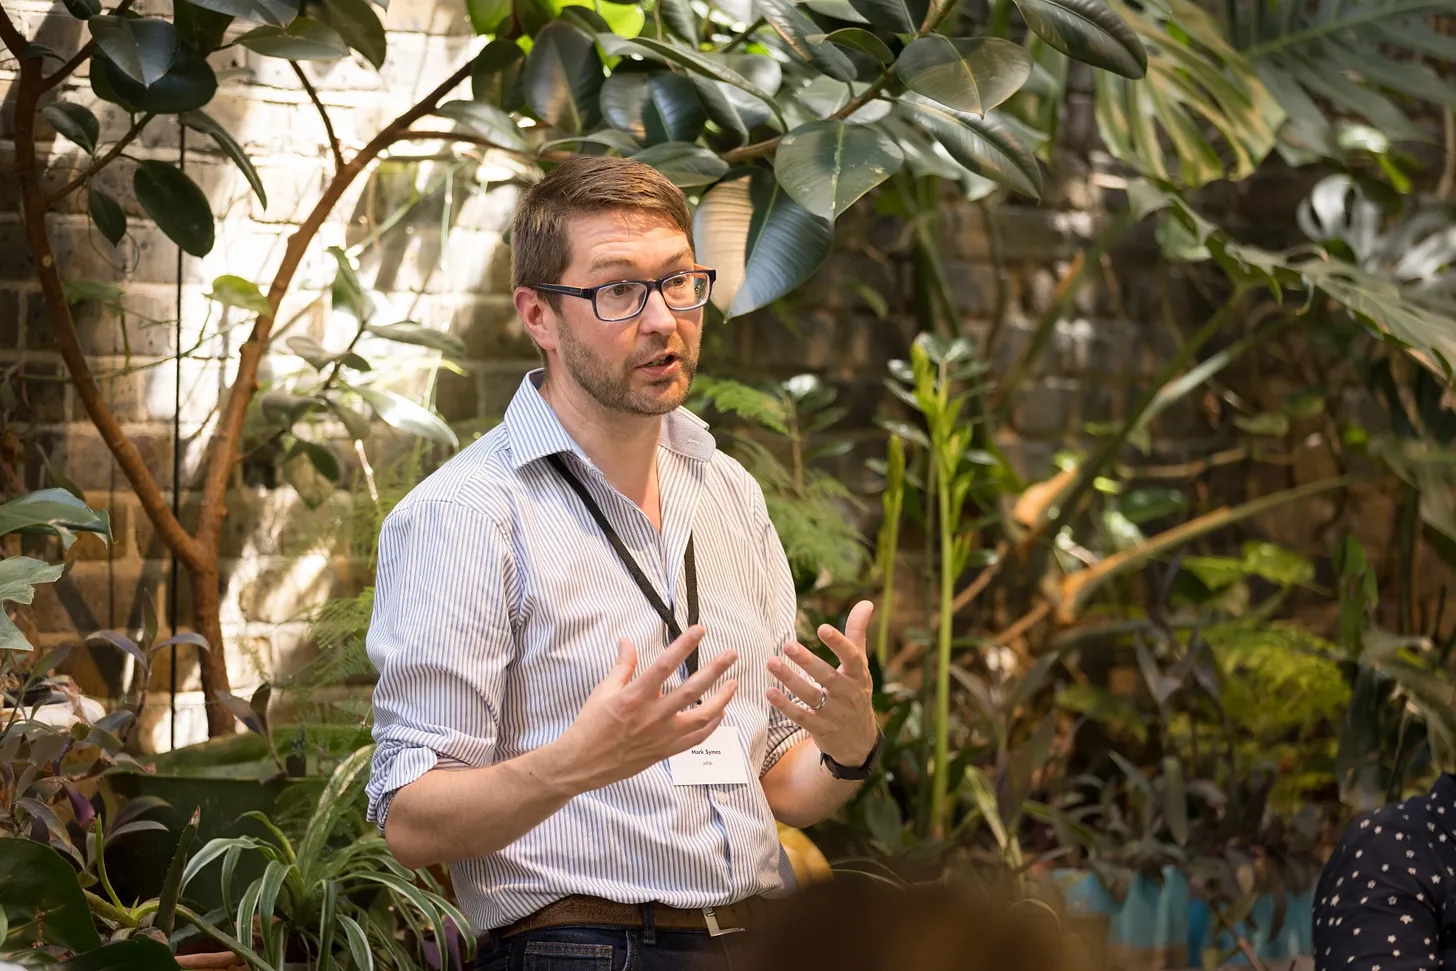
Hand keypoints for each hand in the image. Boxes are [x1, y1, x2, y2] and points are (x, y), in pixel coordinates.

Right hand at [553, 625, 737, 792]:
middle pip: (691, 690)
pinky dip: (712, 725)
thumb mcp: (603, 690)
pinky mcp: (665, 752)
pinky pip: (696, 739)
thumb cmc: (591, 724)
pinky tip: (720, 712)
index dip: (684, 645)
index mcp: (634, 697)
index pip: (664, 665)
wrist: (583, 763)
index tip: (700, 630)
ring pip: (701, 717)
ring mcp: (661, 736)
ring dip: (721, 699)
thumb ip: (622, 665)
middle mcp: (651, 716)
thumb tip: (628, 640)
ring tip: (733, 683)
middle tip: (731, 654)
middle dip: (715, 670)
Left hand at [766, 600, 877, 767]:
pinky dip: (785, 706)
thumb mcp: (859, 665)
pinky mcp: (821, 729)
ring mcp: (835, 714)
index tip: (822, 628)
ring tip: (771, 663)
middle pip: (828, 677)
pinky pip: (802, 717)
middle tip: (787, 644)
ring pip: (811, 696)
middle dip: (808, 662)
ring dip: (790, 680)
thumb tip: (866, 602)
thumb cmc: (855, 692)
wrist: (858, 740)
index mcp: (859, 675)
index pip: (851, 657)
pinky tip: (769, 692)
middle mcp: (848, 694)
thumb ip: (857, 633)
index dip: (838, 643)